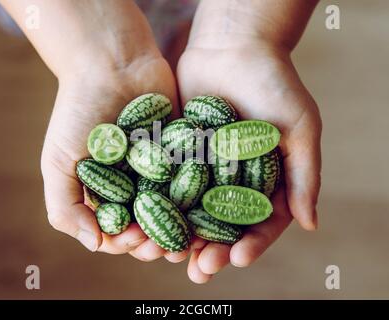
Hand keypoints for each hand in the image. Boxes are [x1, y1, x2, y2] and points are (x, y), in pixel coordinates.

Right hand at [21, 0, 186, 259]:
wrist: (112, 64)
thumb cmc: (79, 111)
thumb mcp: (58, 161)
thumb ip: (65, 206)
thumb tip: (95, 245)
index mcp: (106, 193)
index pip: (118, 232)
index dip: (126, 243)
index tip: (135, 238)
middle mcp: (135, 185)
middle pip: (152, 225)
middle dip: (159, 242)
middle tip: (170, 246)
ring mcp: (162, 170)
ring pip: (178, 209)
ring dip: (186, 228)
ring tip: (194, 237)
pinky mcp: (185, 152)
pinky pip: (197, 180)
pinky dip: (204, 197)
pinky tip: (212, 209)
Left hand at [178, 30, 321, 282]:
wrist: (235, 47)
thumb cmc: (275, 84)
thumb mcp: (300, 128)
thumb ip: (304, 176)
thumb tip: (311, 225)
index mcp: (266, 180)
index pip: (260, 222)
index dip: (251, 244)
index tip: (238, 259)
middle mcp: (234, 179)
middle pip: (223, 225)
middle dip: (213, 249)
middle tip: (200, 271)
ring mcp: (205, 168)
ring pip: (193, 210)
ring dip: (182, 235)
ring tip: (170, 257)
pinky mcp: (179, 153)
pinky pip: (169, 182)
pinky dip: (160, 203)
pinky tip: (149, 221)